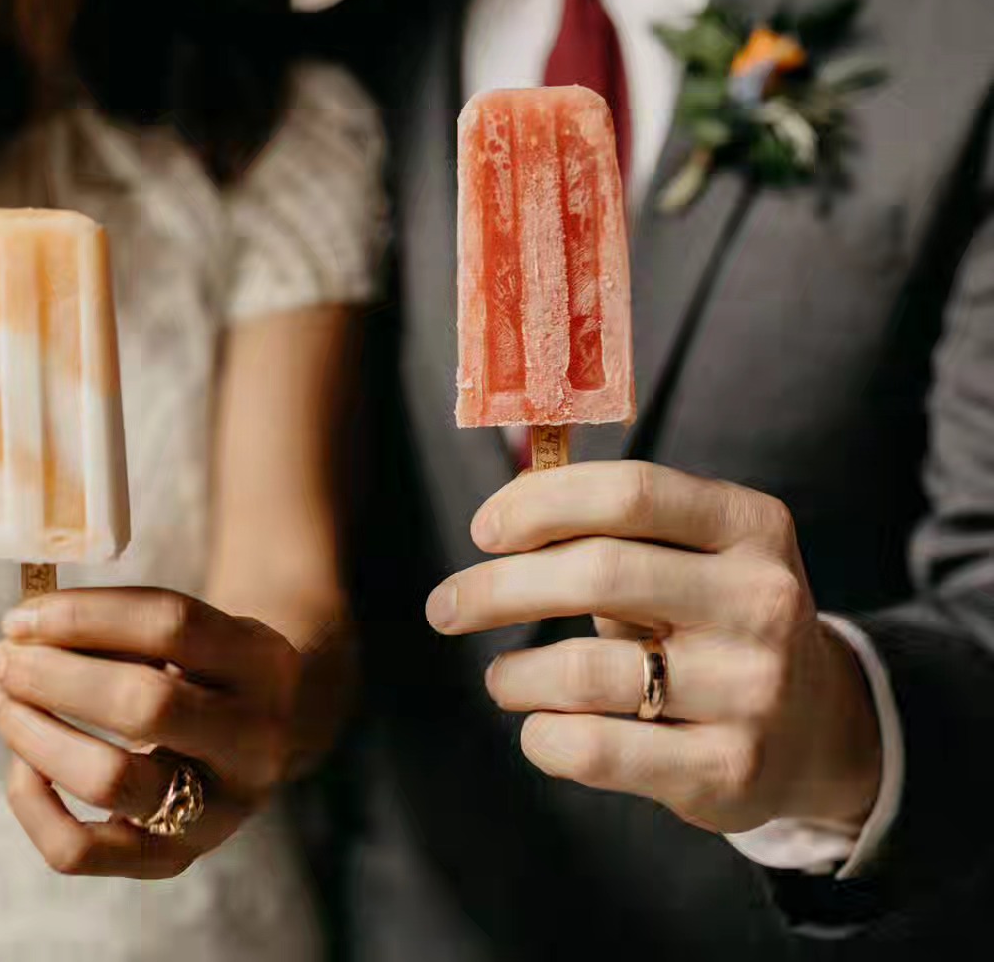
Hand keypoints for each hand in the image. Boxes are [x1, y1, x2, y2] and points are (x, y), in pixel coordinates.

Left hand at [0, 588, 300, 878]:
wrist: (276, 730)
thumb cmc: (214, 665)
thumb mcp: (203, 629)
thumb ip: (130, 624)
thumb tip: (27, 626)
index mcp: (262, 663)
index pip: (171, 626)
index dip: (85, 615)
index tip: (21, 615)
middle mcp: (253, 740)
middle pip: (144, 704)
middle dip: (53, 677)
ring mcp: (218, 809)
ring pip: (110, 779)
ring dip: (35, 735)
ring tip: (2, 700)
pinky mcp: (175, 857)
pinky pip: (81, 849)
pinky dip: (35, 804)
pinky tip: (24, 763)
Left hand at [427, 462, 881, 834]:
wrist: (817, 728)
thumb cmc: (712, 615)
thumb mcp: (691, 551)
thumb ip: (610, 524)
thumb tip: (500, 511)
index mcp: (750, 524)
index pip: (629, 492)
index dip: (541, 502)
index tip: (483, 530)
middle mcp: (762, 600)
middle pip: (597, 572)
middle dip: (498, 588)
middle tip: (445, 605)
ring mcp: (754, 689)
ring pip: (584, 670)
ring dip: (515, 674)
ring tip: (500, 676)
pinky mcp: (731, 769)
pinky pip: (597, 748)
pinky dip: (543, 737)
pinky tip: (537, 727)